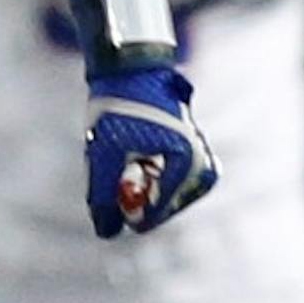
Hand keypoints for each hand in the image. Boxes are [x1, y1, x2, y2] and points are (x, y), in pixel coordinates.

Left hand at [83, 67, 218, 239]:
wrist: (130, 70)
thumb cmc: (118, 108)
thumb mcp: (104, 153)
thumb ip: (103, 195)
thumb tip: (107, 232)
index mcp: (184, 158)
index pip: (161, 208)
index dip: (135, 216)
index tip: (118, 219)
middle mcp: (200, 157)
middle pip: (170, 204)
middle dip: (144, 203)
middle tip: (123, 202)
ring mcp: (199, 153)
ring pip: (174, 194)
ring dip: (151, 192)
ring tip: (132, 172)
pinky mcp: (193, 149)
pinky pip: (179, 181)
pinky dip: (159, 181)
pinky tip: (141, 166)